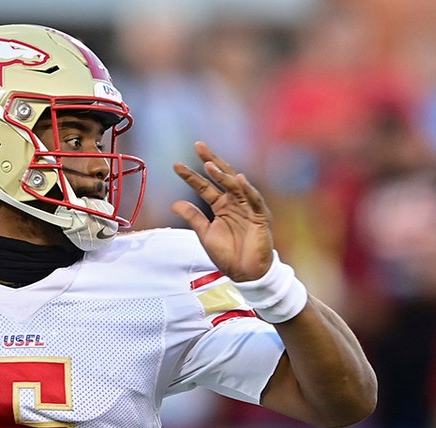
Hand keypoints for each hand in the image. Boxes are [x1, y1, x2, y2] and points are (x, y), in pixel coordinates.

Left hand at [170, 141, 274, 282]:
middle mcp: (234, 203)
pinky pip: (255, 201)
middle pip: (221, 177)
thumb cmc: (228, 254)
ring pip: (236, 187)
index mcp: (221, 206)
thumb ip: (193, 217)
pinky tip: (239, 179)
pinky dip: (248, 190)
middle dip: (210, 161)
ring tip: (209, 164)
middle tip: (198, 146)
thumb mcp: (205, 234)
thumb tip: (174, 203)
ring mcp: (248, 208)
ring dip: (223, 175)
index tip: (176, 165)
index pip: (204, 186)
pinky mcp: (260, 217)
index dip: (190, 176)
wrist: (246, 273)